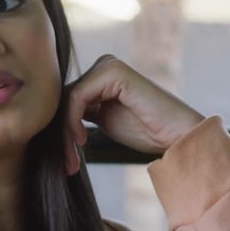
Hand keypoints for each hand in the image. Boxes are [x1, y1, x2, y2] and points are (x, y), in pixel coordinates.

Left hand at [64, 55, 204, 175]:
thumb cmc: (147, 132)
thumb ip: (84, 112)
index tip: (68, 161)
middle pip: (65, 98)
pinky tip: (83, 139)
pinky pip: (78, 97)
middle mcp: (105, 65)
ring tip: (73, 159)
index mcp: (103, 75)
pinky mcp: (113, 72)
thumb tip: (51, 119)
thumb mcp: (106, 120)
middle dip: (63, 134)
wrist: (178, 136)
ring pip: (68, 100)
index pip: (68, 100)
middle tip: (69, 164)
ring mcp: (109, 66)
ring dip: (66, 133)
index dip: (63, 131)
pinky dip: (73, 121)